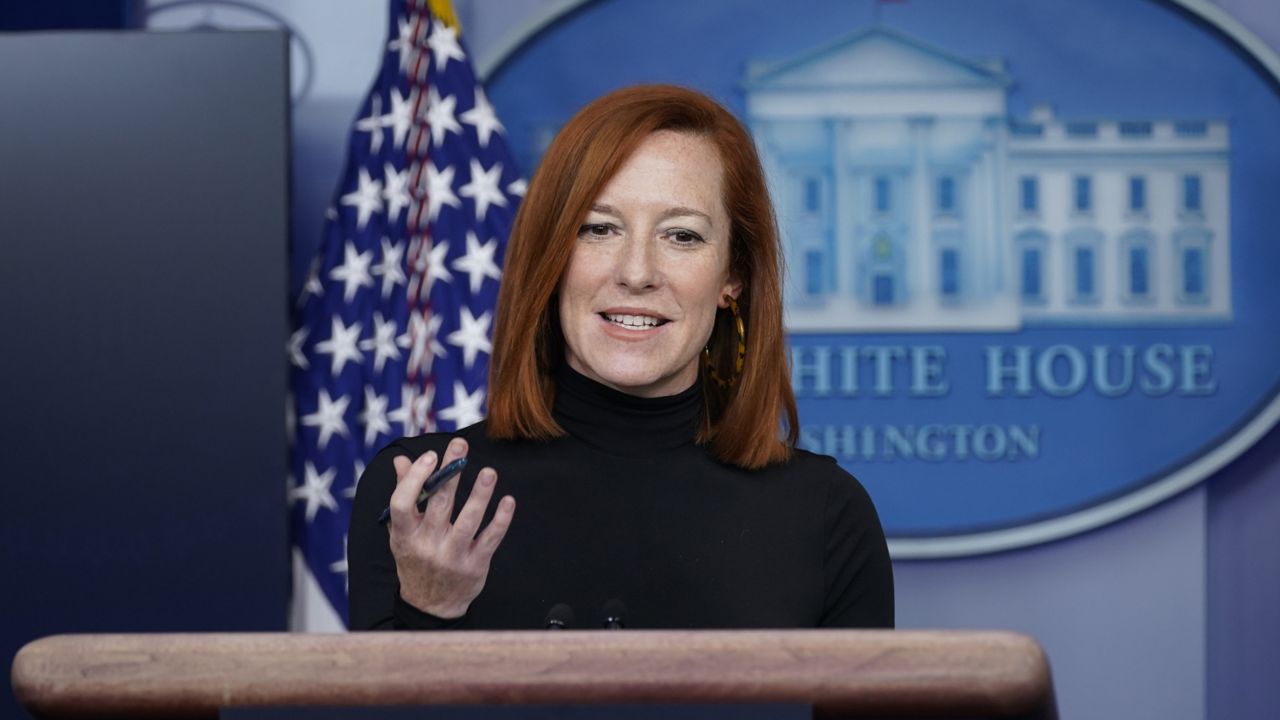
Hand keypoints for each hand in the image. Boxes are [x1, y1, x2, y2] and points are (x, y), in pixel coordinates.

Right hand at [387, 437, 515, 618]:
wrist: (431, 606)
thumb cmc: (416, 560)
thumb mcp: (402, 532)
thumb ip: (404, 495)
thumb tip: (401, 461)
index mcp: (404, 535)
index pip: (402, 503)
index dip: (415, 478)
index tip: (430, 456)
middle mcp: (427, 546)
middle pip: (439, 504)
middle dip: (450, 472)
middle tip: (461, 447)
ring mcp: (452, 557)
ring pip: (468, 521)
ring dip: (480, 495)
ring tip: (489, 472)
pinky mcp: (475, 565)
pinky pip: (490, 539)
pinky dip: (501, 520)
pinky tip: (507, 501)